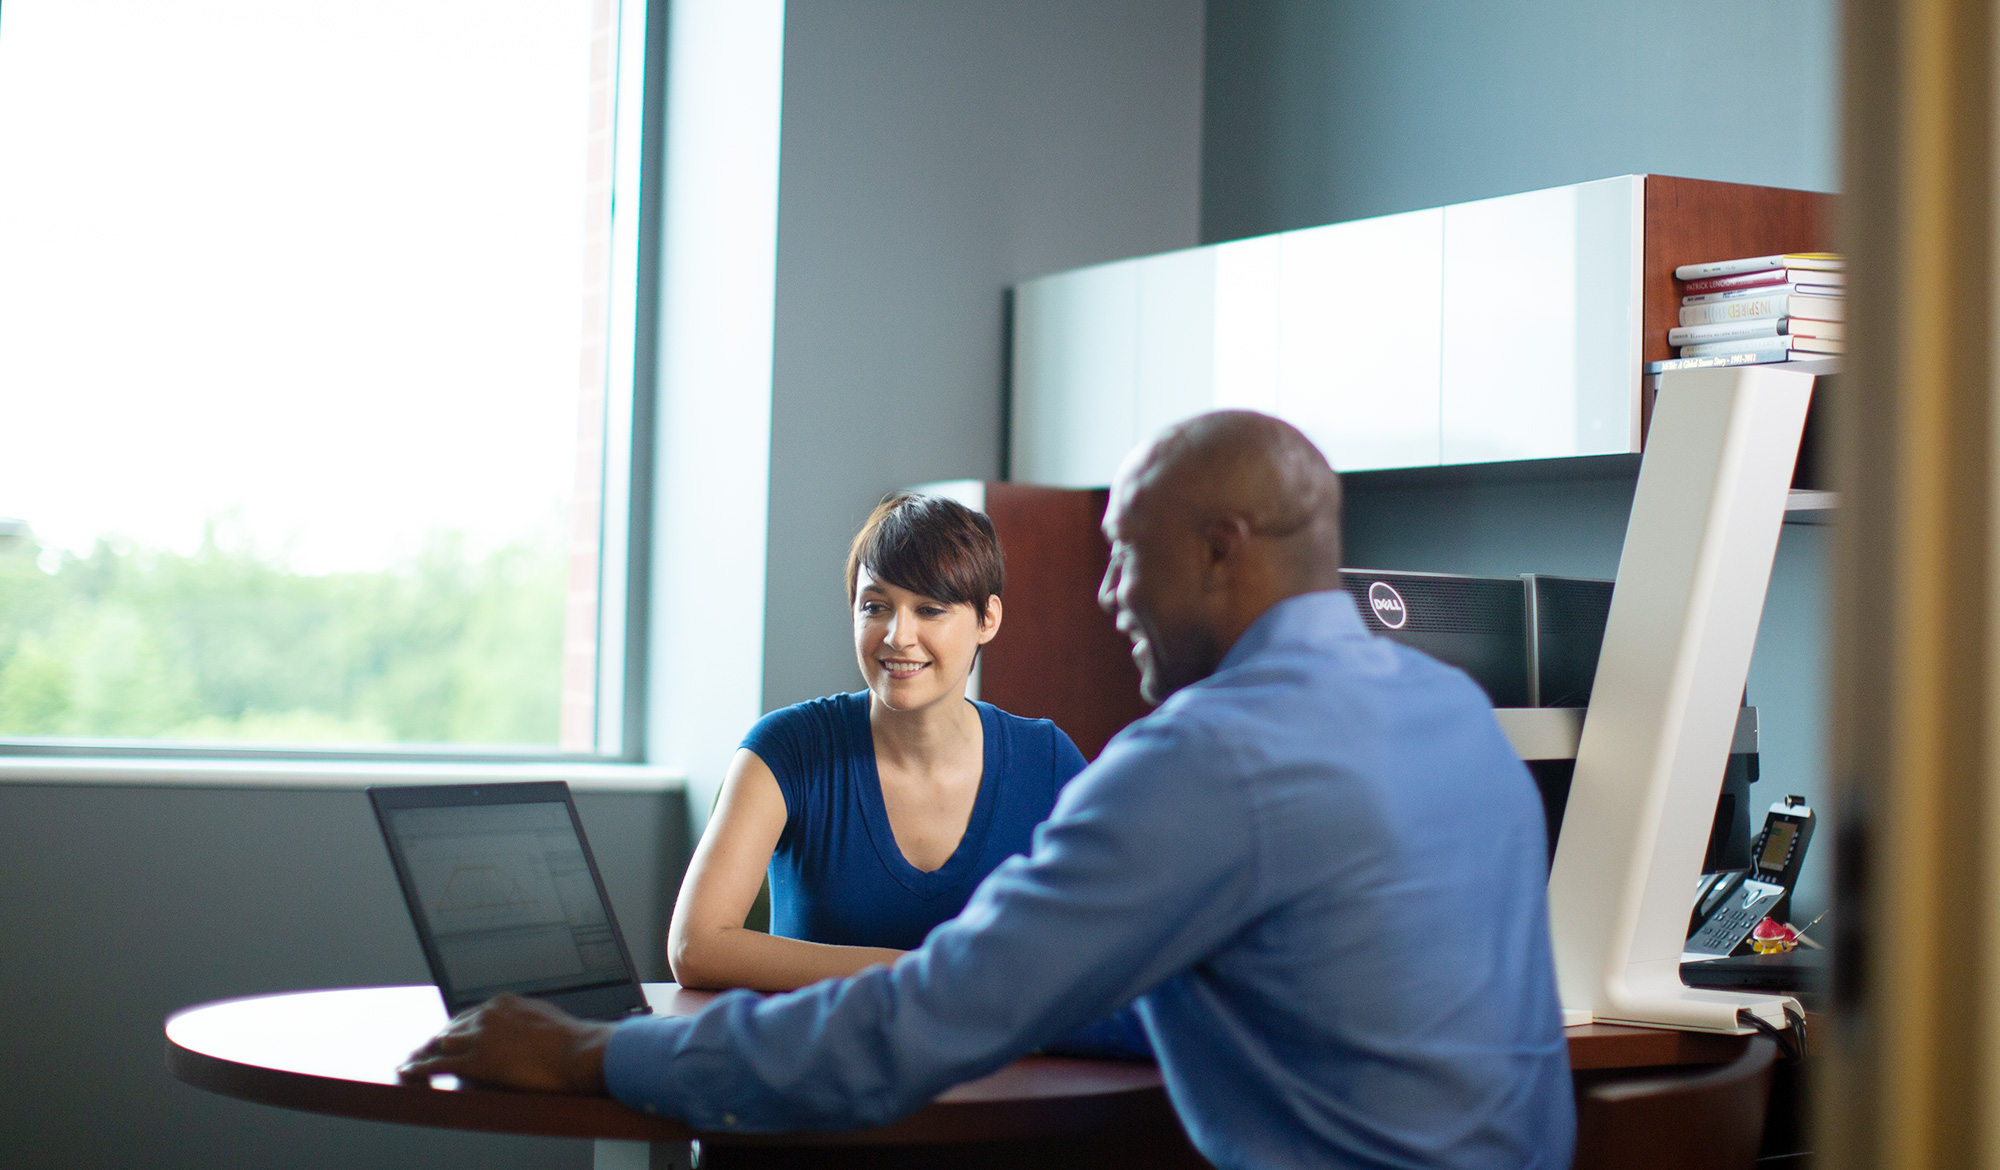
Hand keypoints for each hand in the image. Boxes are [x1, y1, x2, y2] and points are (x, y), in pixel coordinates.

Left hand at [399, 993, 614, 1094]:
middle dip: (438, 1040)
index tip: (453, 1037)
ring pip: (441, 1043)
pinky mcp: (476, 1061)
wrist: (578, 1052)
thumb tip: (528, 1028)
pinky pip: (439, 1064)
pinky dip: (420, 1068)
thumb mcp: (547, 1019)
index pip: (471, 1014)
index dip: (459, 1028)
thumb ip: (528, 1020)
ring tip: (412, 1062)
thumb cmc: (572, 1039)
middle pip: (452, 1027)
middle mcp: (488, 1014)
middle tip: (426, 1050)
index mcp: (504, 1002)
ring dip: (425, 1053)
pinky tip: (408, 1071)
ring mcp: (480, 1037)